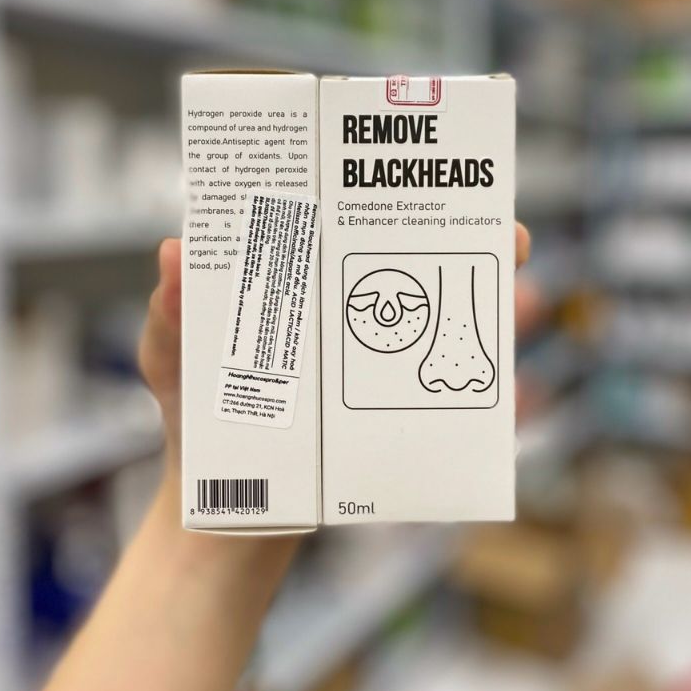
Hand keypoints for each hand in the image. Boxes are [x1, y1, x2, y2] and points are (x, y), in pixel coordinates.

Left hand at [139, 225, 536, 476]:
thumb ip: (170, 316)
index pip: (344, 230)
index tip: (418, 177)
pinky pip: (438, 400)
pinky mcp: (382, 422)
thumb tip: (173, 252)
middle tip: (503, 234)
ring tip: (520, 299)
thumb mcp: (172, 360)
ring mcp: (369, 372)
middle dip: (462, 246)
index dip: (384, 200)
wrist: (217, 513)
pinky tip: (506, 388)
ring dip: (487, 312)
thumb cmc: (193, 419)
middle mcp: (342, 320)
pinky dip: (479, 392)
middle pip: (411, 269)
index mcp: (296, 289)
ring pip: (439, 329)